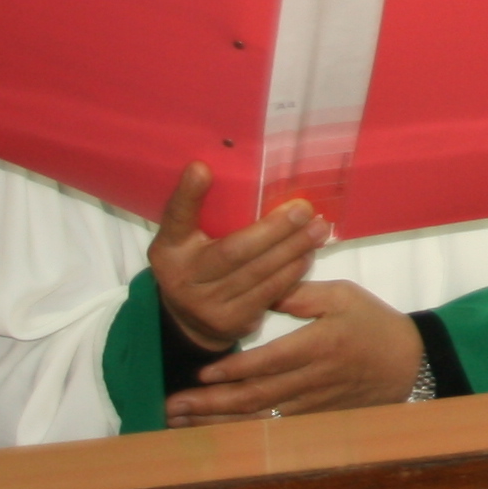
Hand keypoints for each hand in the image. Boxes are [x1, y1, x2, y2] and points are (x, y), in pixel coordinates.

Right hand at [146, 164, 326, 351]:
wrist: (189, 321)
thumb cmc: (195, 264)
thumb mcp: (186, 237)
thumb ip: (199, 209)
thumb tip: (214, 165)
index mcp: (169, 249)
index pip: (176, 219)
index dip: (188, 196)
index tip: (202, 168)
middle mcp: (184, 279)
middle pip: (234, 251)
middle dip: (275, 229)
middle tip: (304, 209)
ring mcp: (208, 305)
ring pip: (259, 274)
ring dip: (293, 250)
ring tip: (317, 229)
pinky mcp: (233, 322)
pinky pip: (270, 293)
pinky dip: (292, 272)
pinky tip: (307, 255)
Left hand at [166, 281, 421, 422]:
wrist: (407, 363)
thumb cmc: (373, 323)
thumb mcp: (344, 295)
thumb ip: (301, 293)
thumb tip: (260, 290)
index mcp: (319, 346)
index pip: (269, 362)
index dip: (234, 370)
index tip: (202, 372)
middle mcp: (312, 380)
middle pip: (255, 397)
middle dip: (210, 404)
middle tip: (173, 406)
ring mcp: (311, 404)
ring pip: (257, 418)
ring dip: (216, 421)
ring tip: (181, 422)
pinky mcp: (311, 417)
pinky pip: (270, 427)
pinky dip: (238, 431)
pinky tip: (213, 430)